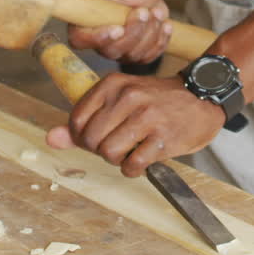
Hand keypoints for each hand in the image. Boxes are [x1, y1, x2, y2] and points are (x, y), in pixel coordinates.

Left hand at [46, 75, 224, 176]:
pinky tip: (142, 160)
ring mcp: (147, 116)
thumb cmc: (157, 102)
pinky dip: (133, 170)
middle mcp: (128, 96)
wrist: (202, 97)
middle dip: (100, 150)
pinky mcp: (163, 137)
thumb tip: (51, 139)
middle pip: (91, 140)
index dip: (81, 138)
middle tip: (117, 146)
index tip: (97, 139)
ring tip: (130, 152)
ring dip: (117, 160)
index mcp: (113, 84)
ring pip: (109, 153)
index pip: (76, 120)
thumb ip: (85, 120)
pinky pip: (132, 165)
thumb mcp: (120, 100)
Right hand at [67, 0, 171, 64]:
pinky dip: (161, 39)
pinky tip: (165, 24)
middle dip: (133, 32)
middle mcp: (100, 42)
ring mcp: (120, 51)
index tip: (118, 28)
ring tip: (155, 11)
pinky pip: (150, 56)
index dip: (97, 38)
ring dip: (149, 31)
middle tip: (143, 11)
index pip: (80, 40)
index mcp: (85, 23)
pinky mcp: (138, 56)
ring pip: (133, 54)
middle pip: (111, 51)